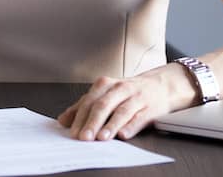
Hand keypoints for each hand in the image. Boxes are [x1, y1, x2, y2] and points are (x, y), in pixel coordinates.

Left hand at [58, 64, 196, 140]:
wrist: (159, 85)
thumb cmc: (127, 92)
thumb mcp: (104, 95)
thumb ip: (83, 106)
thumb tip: (63, 120)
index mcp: (105, 85)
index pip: (88, 101)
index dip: (79, 117)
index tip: (71, 132)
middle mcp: (120, 89)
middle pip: (103, 105)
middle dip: (92, 122)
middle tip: (83, 137)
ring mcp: (136, 98)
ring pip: (121, 111)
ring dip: (110, 125)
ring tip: (102, 137)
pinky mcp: (150, 108)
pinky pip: (140, 117)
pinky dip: (131, 126)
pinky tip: (124, 134)